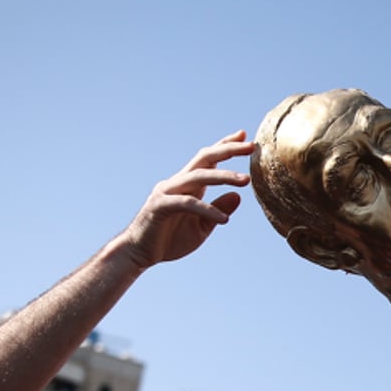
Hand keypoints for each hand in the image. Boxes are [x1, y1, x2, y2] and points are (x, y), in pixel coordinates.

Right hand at [121, 131, 252, 268]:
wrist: (139, 254)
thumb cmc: (169, 240)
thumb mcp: (200, 227)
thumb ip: (216, 211)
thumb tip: (238, 196)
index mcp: (188, 186)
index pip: (208, 160)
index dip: (225, 146)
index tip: (245, 136)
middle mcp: (178, 183)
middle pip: (205, 158)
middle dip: (228, 150)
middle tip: (251, 146)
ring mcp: (167, 192)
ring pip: (198, 176)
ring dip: (223, 176)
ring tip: (246, 181)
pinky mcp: (160, 206)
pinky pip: (187, 203)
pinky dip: (207, 209)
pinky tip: (224, 219)